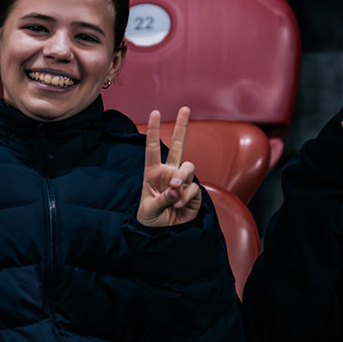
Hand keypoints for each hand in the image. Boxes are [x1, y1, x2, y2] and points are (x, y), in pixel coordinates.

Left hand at [137, 107, 202, 226]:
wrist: (163, 233)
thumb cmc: (151, 218)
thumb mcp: (149, 210)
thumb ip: (161, 199)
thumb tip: (175, 189)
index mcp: (153, 172)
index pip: (153, 148)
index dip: (154, 130)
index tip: (155, 112)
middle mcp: (169, 172)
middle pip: (178, 145)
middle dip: (182, 126)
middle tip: (185, 108)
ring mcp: (182, 181)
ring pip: (189, 166)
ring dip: (182, 177)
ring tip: (174, 191)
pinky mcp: (193, 192)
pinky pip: (193, 187)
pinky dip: (186, 196)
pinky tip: (178, 206)